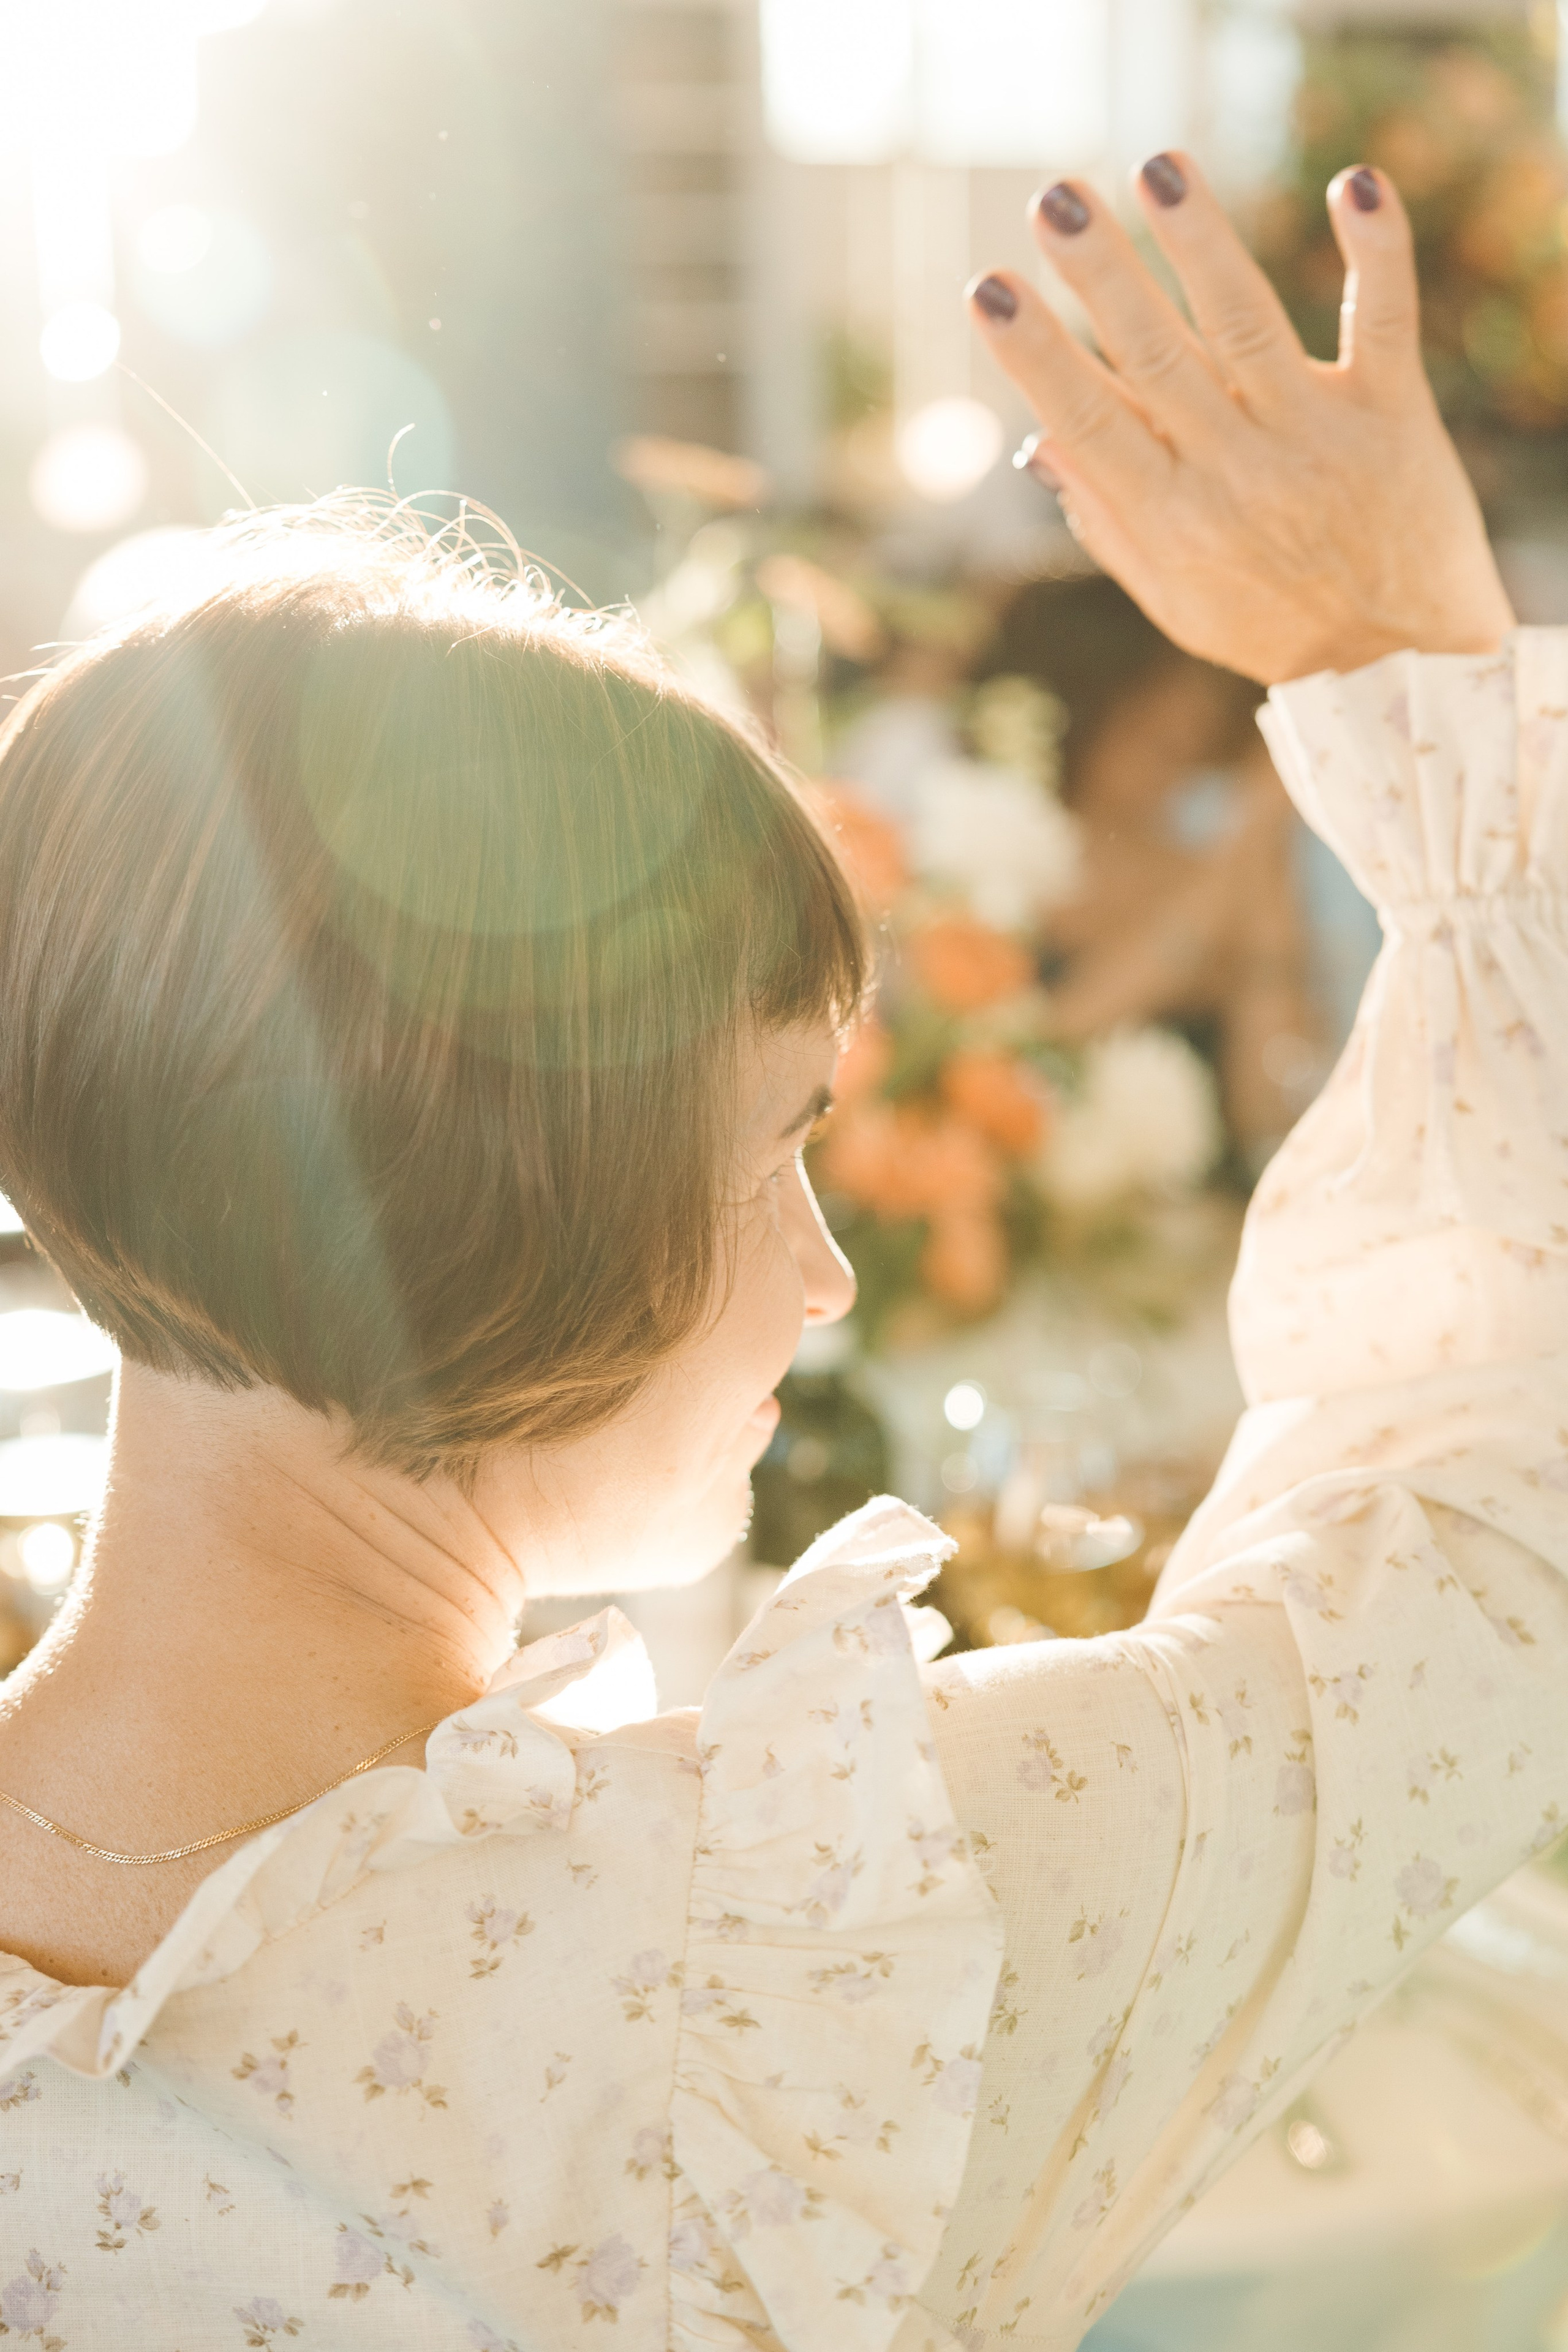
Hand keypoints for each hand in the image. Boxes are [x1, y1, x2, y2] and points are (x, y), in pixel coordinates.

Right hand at [967, 155, 1513, 683]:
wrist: (1400, 660)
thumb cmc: (1271, 624)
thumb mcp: (1173, 598)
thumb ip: (1109, 521)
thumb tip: (1039, 442)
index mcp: (1175, 519)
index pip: (1091, 422)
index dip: (1037, 354)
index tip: (989, 290)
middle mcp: (1239, 472)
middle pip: (1159, 359)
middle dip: (1103, 277)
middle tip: (1055, 200)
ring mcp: (1316, 437)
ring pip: (1249, 326)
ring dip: (1201, 242)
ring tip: (1159, 169)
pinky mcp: (1391, 412)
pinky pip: (1382, 319)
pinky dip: (1373, 250)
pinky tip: (1352, 183)